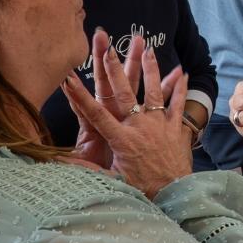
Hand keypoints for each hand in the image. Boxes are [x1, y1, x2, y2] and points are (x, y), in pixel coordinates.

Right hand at [64, 42, 191, 198]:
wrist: (176, 196)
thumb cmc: (143, 190)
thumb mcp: (113, 180)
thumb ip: (89, 170)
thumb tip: (62, 165)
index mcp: (121, 139)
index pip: (95, 113)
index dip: (79, 96)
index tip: (68, 78)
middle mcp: (140, 127)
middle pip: (123, 92)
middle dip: (114, 67)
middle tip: (106, 47)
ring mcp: (159, 125)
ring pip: (152, 90)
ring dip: (148, 68)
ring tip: (145, 48)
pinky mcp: (176, 128)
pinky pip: (178, 103)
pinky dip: (179, 87)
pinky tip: (180, 71)